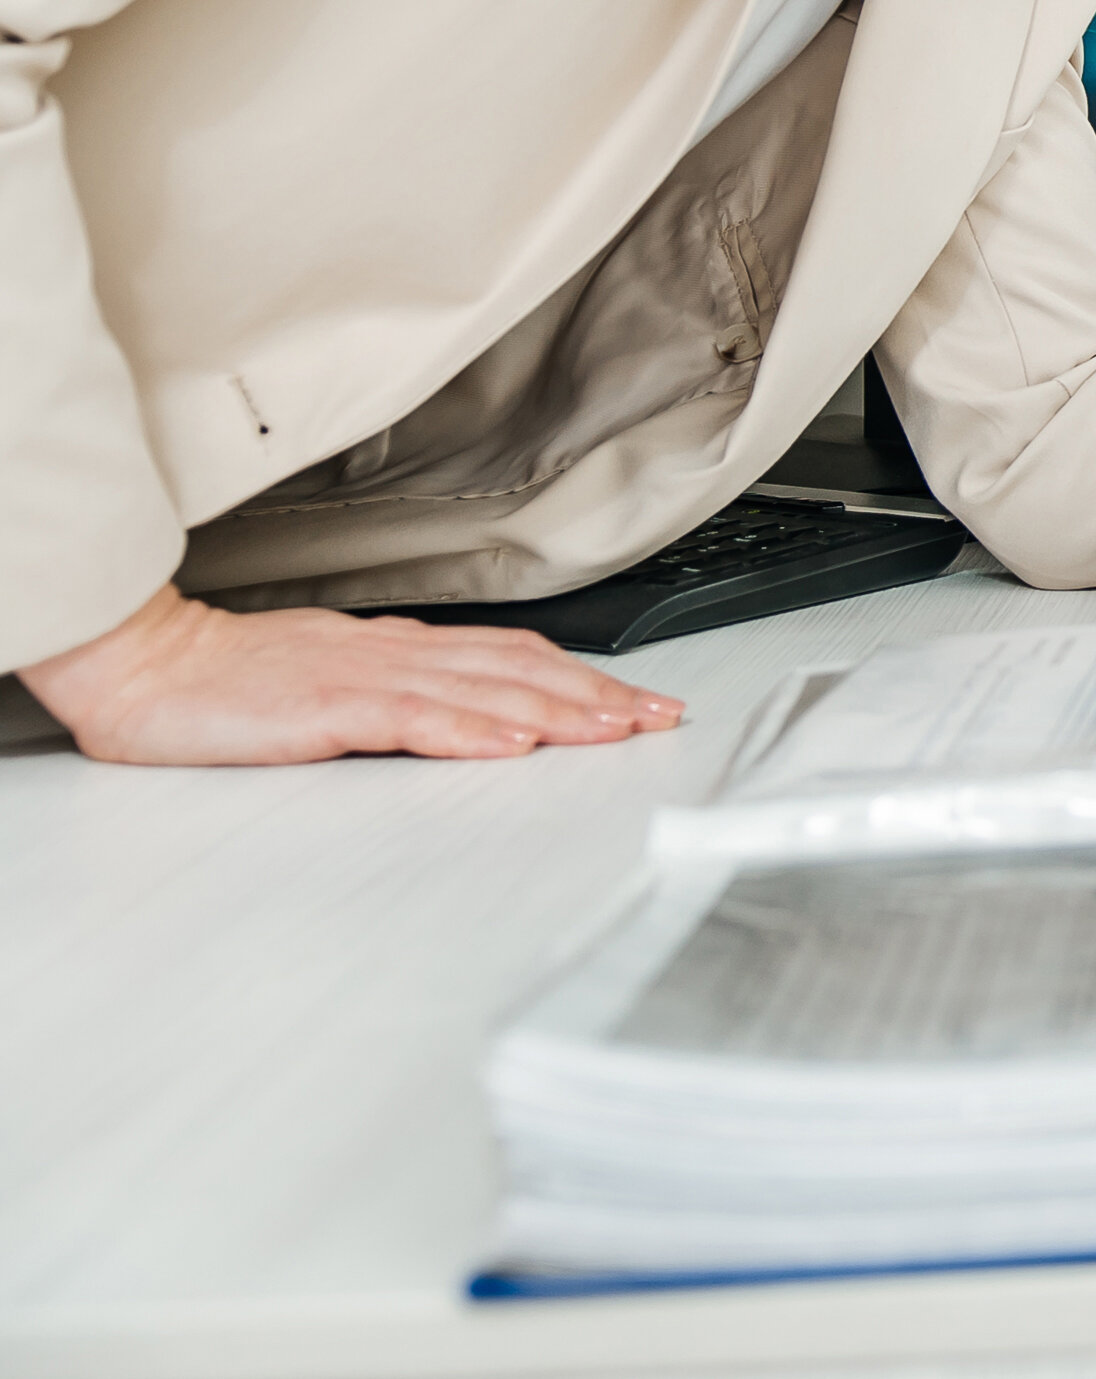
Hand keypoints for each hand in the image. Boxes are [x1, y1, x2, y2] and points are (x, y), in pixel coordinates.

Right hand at [19, 583, 683, 765]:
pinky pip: (411, 717)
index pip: (512, 657)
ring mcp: (363, 677)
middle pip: (519, 668)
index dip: (581, 678)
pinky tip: (509, 744)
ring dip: (556, 712)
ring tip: (612, 731)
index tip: (635, 701)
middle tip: (655, 718)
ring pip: (483, 690)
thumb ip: (399, 693)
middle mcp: (394, 653)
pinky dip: (469, 730)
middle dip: (595, 695)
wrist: (143, 664)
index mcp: (397, 649)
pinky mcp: (325, 706)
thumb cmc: (226, 679)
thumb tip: (466, 713)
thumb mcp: (331, 680)